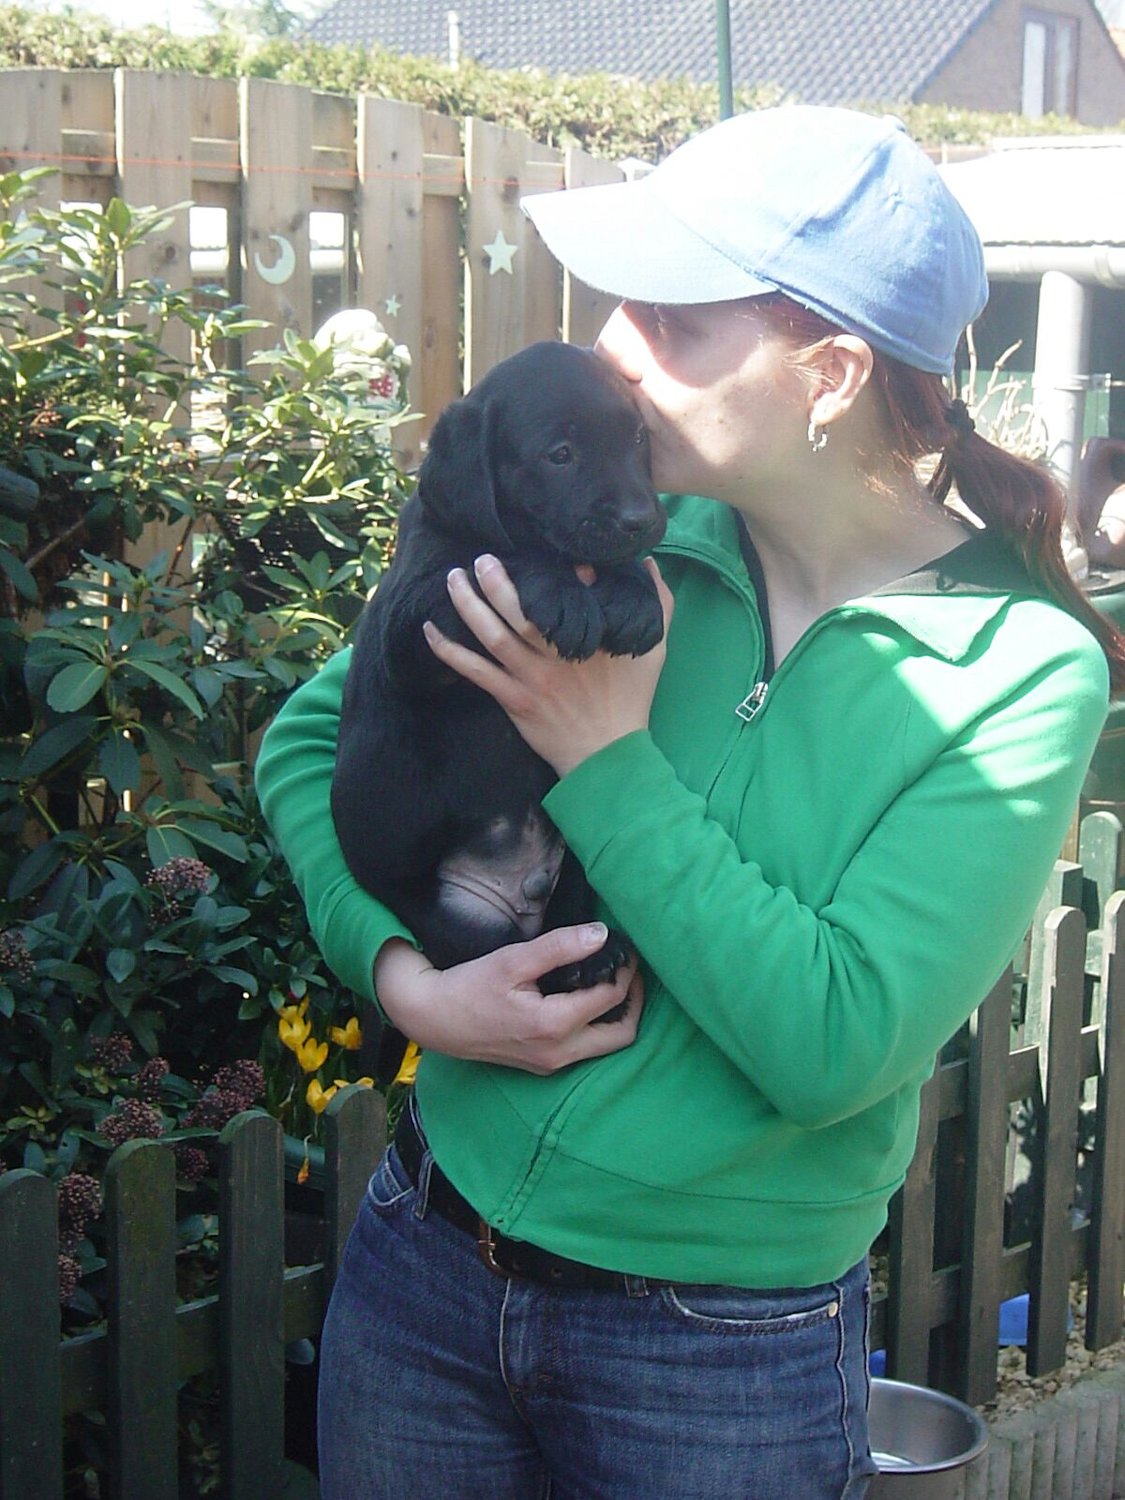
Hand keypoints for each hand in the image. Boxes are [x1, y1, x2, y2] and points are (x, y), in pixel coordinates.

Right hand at [374, 927, 643, 1074]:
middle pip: (623, 1033)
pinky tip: (589, 999)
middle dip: (634, 999)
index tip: (627, 947)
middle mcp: (560, 1052)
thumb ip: (560, 947)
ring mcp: (552, 1064)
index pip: (611, 996)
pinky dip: (598, 1026)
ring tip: (614, 980)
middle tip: (630, 968)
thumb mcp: (513, 960)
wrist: (432, 1019)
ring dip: (619, 1015)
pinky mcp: (543, 1065)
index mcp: (555, 1025)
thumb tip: (601, 934)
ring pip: (607, 1045)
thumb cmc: (468, 986)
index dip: (626, 969)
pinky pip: (587, 1049)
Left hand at [422, 554, 672, 776]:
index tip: (538, 551)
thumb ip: (657, 600)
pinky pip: (475, 672)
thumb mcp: (656, 645)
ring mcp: (531, 678)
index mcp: (590, 635)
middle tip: (481, 558)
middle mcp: (555, 654)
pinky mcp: (513, 700)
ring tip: (453, 579)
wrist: (610, 753)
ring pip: (492, 636)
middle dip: (496, 580)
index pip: (567, 594)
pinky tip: (430, 630)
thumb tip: (645, 562)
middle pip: (519, 611)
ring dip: (468, 605)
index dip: (553, 569)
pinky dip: (449, 651)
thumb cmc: (632, 697)